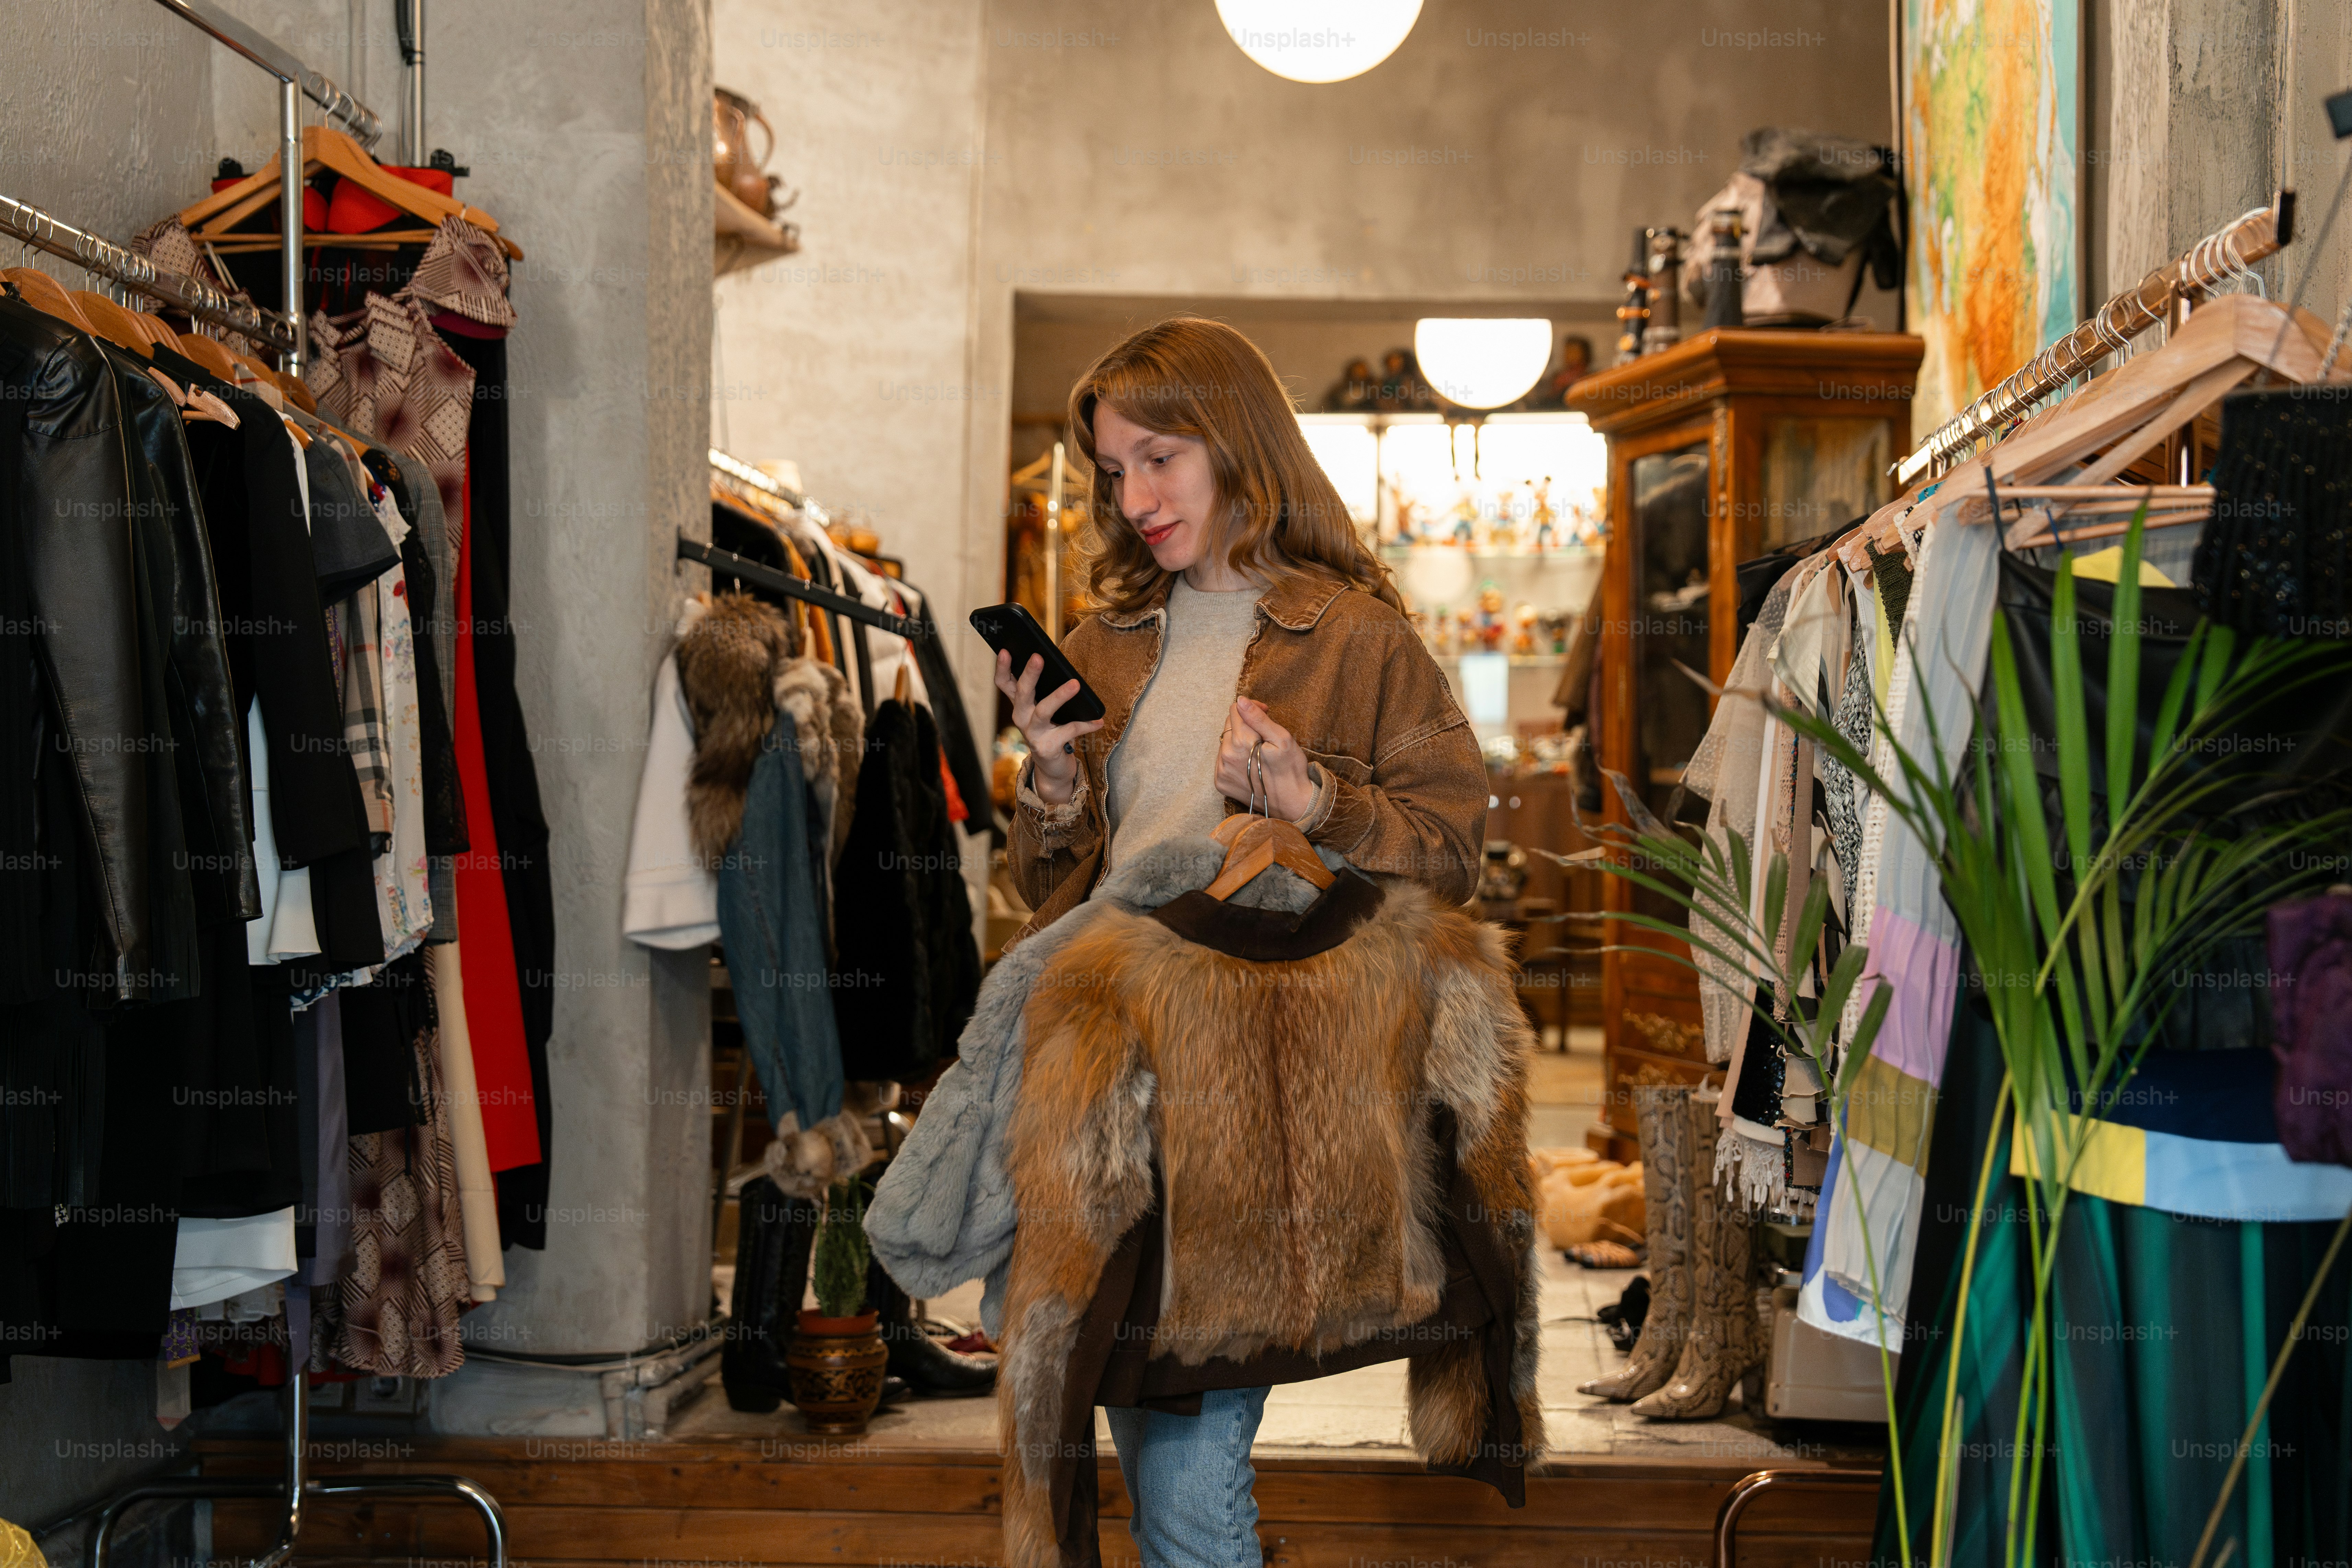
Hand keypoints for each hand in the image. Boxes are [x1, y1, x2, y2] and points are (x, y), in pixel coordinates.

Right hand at [995, 650, 1103, 805]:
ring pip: (1043, 711)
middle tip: (1038, 657)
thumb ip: (1045, 692)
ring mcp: (1032, 733)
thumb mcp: (1043, 709)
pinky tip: (1098, 721)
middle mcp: (1021, 717)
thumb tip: (1059, 667)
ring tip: (1075, 684)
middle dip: (1029, 674)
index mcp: (1019, 704)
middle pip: (1022, 692)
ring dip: (1059, 696)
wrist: (1052, 765)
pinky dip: (1085, 725)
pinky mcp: (1047, 747)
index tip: (1005, 649)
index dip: (1002, 667)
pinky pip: (1068, 731)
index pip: (1004, 683)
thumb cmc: (1051, 729)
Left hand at [1215, 697, 1315, 820]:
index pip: (1235, 710)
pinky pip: (1222, 760)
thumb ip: (1258, 718)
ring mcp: (1221, 771)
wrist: (1292, 803)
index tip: (1266, 713)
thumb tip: (1240, 701)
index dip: (1252, 708)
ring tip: (1258, 752)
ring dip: (1239, 741)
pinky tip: (1249, 764)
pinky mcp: (1220, 782)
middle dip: (1245, 724)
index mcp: (1240, 742)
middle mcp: (1225, 756)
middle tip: (1265, 734)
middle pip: (1229, 726)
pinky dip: (1234, 757)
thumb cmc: (1291, 769)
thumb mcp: (1282, 738)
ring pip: (1225, 742)